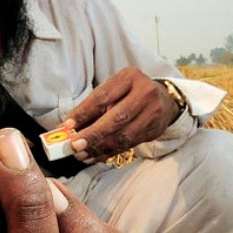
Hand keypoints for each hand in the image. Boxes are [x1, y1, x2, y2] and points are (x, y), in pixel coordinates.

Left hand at [63, 67, 180, 162]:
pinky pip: (128, 145)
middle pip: (117, 117)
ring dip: (100, 148)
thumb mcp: (114, 88)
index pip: (103, 96)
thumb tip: (70, 126)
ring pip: (123, 135)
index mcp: (130, 77)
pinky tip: (94, 156)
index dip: (84, 112)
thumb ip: (95, 105)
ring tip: (81, 154)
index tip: (68, 125)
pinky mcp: (154, 130)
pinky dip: (109, 152)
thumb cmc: (131, 92)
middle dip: (93, 134)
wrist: (165, 100)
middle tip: (75, 145)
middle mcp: (145, 93)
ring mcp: (152, 113)